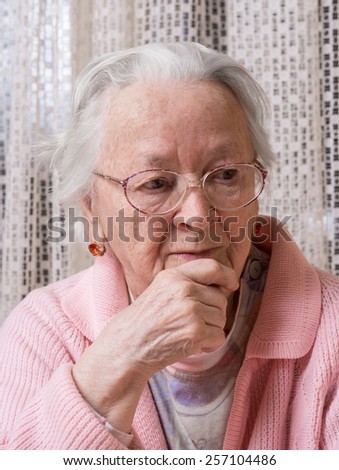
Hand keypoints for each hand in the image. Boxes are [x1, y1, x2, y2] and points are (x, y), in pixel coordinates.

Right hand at [72, 258, 238, 431]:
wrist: (128, 346)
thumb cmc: (146, 320)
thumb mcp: (162, 290)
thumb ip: (188, 283)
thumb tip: (223, 285)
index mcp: (174, 276)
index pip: (212, 267)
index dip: (227, 275)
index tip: (232, 284)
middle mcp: (184, 289)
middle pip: (220, 298)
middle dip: (212, 313)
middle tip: (191, 322)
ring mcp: (190, 310)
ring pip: (221, 318)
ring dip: (210, 329)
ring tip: (187, 332)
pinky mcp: (195, 331)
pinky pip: (219, 336)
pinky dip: (209, 344)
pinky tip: (191, 344)